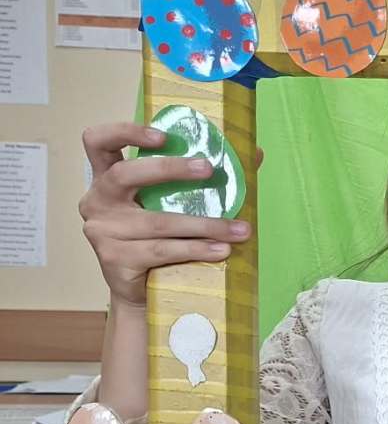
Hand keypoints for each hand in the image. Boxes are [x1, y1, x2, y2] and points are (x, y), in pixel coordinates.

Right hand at [79, 122, 255, 307]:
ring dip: (204, 225)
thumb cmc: (159, 237)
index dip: (125, 133)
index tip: (162, 136)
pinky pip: (162, 250)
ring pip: (159, 222)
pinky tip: (221, 251)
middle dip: (170, 169)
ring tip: (240, 230)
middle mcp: (97, 201)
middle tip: (209, 169)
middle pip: (126, 174)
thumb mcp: (171, 203)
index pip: (98, 142)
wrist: (141, 290)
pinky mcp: (115, 259)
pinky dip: (196, 250)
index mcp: (106, 178)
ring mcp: (102, 231)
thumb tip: (255, 153)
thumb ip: (202, 176)